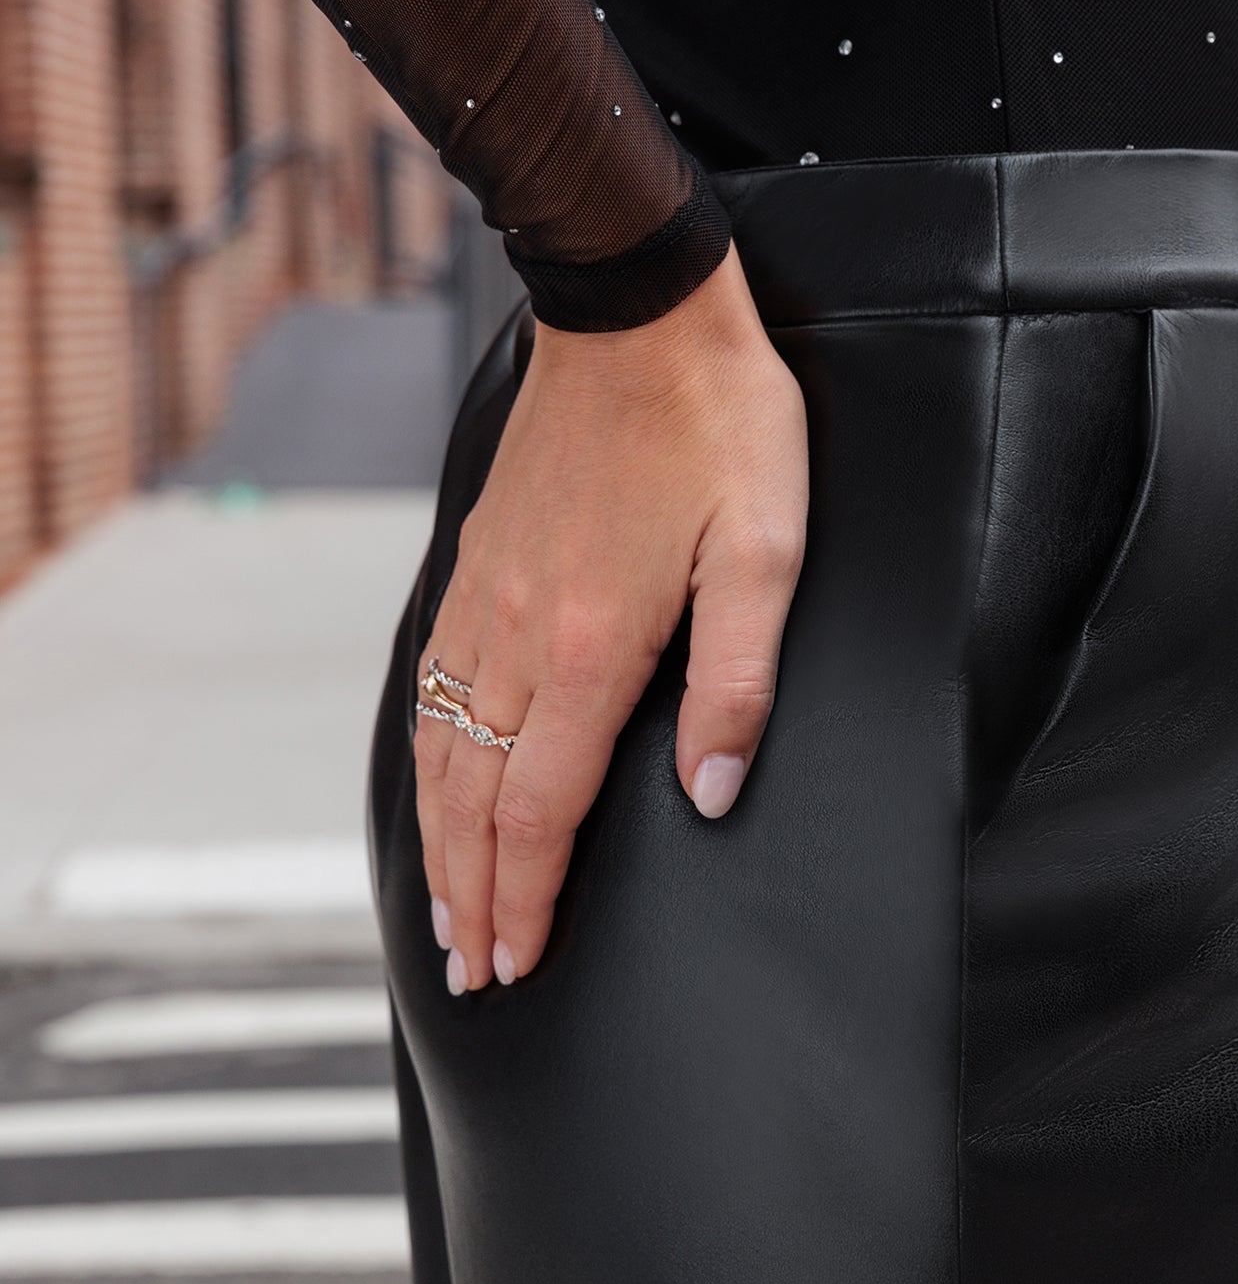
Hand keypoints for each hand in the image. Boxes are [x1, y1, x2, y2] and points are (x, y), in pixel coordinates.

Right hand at [414, 246, 807, 993]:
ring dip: (440, 841)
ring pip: (443, 749)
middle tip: (472, 969)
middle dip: (472, 896)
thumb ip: (738, 682)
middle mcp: (521, 633)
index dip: (527, 899)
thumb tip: (712, 792)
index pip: (543, 810)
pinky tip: (432, 784)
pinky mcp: (478, 561)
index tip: (515, 963)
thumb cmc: (717, 424)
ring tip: (446, 909)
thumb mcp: (765, 551)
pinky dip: (426, 759)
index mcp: (592, 646)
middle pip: (477, 799)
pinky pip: (433, 685)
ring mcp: (488, 596)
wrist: (637, 313)